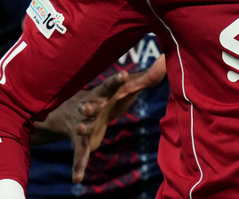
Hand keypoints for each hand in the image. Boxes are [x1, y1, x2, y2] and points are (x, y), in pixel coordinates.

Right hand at [36, 56, 166, 181]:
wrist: (72, 111)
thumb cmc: (109, 97)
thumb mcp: (126, 88)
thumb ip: (146, 77)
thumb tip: (166, 60)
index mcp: (103, 93)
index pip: (110, 84)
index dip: (116, 80)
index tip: (123, 75)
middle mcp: (90, 107)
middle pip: (89, 105)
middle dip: (89, 106)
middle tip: (88, 106)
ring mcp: (84, 124)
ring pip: (81, 127)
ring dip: (82, 128)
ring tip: (81, 129)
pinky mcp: (81, 142)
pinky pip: (79, 155)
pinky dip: (78, 166)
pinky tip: (77, 179)